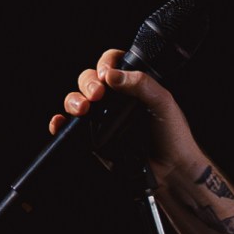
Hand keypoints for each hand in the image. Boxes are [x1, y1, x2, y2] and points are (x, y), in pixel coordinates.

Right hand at [48, 50, 198, 182]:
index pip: (113, 63)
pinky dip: (60, 123)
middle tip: (97, 94)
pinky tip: (61, 122)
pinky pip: (70, 127)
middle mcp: (115, 99)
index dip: (105, 63)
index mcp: (133, 85)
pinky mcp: (93, 138)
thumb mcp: (163, 103)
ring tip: (83, 109)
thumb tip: (112, 75)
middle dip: (88, 83)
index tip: (107, 74)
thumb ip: (142, 84)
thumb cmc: (173, 135)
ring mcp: (103, 119)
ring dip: (73, 100)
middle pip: (89, 79)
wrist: (171, 170)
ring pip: (76, 99)